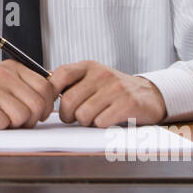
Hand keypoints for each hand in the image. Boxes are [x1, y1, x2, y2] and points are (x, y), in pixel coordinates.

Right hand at [0, 60, 58, 128]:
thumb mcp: (3, 85)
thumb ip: (26, 88)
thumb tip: (54, 101)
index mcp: (13, 67)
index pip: (47, 87)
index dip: (47, 107)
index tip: (37, 114)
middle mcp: (2, 73)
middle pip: (37, 105)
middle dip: (31, 120)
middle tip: (16, 122)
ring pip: (22, 116)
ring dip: (12, 125)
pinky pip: (2, 123)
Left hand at [49, 60, 166, 126]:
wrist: (149, 95)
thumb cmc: (114, 91)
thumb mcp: (92, 79)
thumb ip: (71, 83)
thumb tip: (42, 93)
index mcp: (88, 66)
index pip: (59, 76)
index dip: (50, 95)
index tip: (52, 107)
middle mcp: (101, 74)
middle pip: (68, 102)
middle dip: (69, 116)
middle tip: (77, 117)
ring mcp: (115, 88)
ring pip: (83, 115)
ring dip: (86, 122)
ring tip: (95, 117)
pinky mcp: (128, 103)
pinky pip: (100, 122)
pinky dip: (101, 126)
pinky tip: (109, 120)